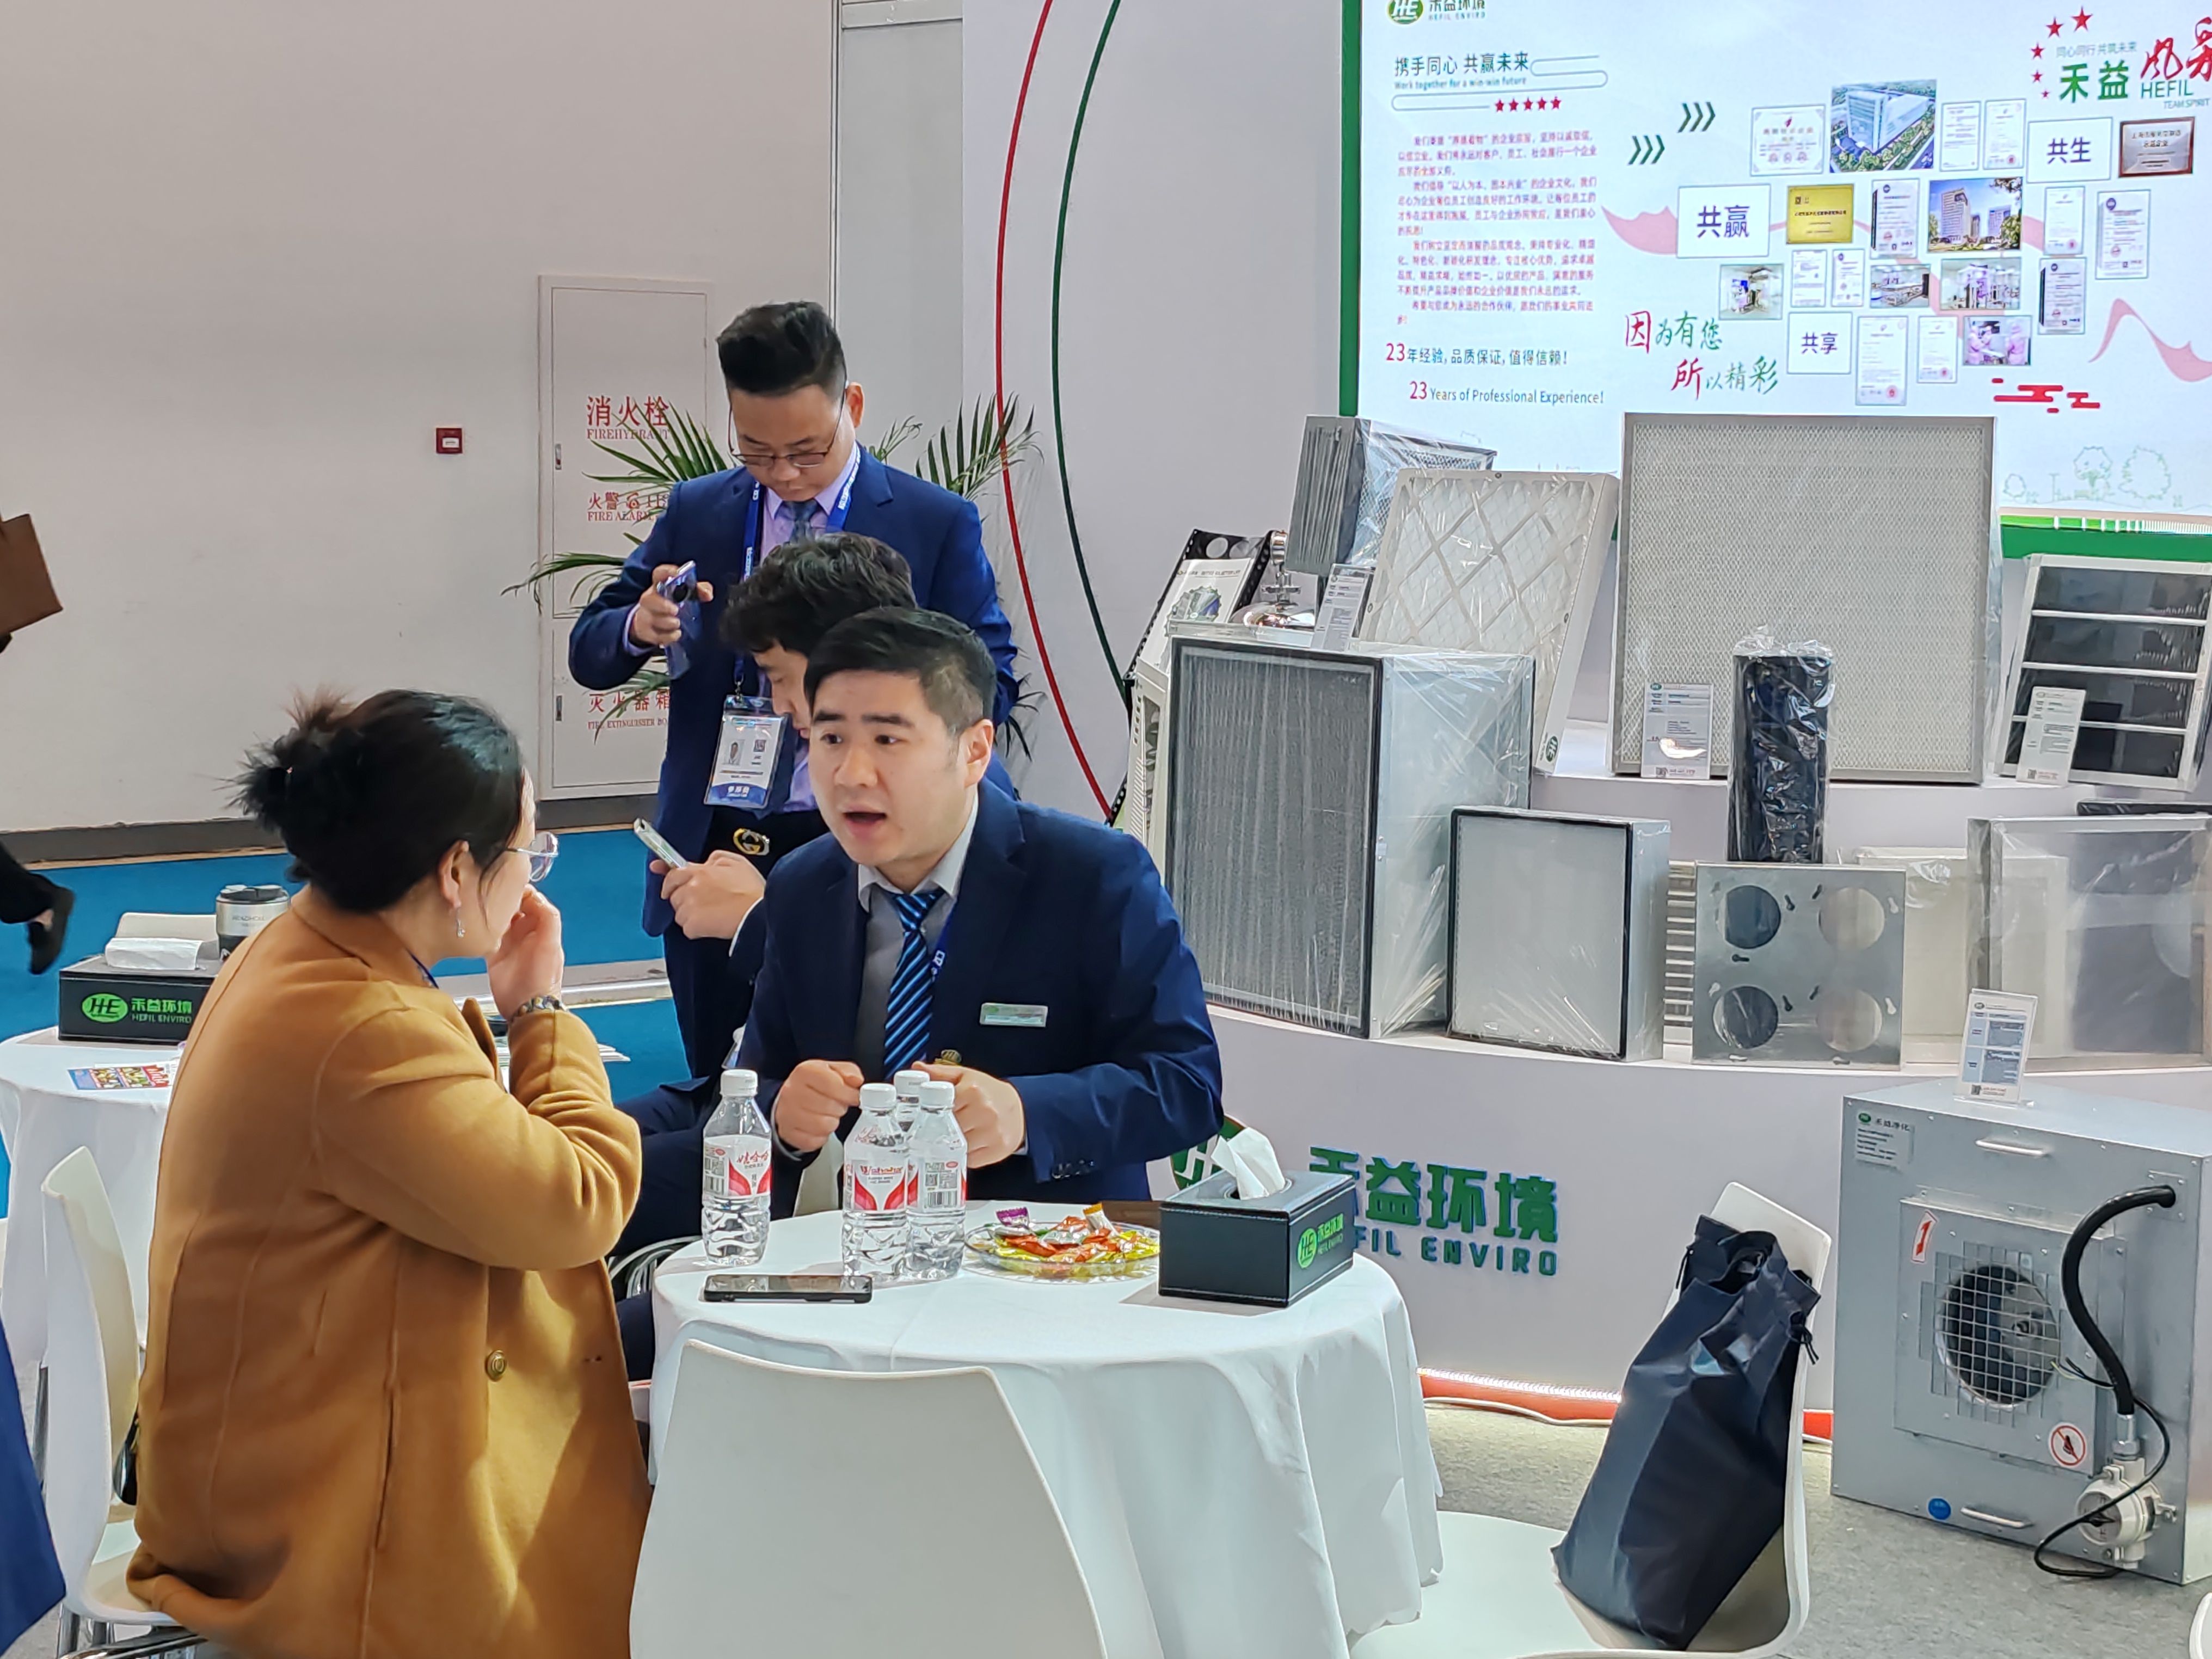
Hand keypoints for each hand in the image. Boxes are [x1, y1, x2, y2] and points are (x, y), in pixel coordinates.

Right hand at [487, 888, 563, 1019]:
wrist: (526, 1006)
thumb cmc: (543, 977)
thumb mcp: (551, 944)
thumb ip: (547, 917)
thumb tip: (534, 895)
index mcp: (541, 927)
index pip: (531, 900)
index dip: (521, 891)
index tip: (507, 885)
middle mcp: (525, 932)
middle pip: (513, 907)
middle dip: (502, 899)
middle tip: (489, 893)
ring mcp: (508, 943)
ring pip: (498, 919)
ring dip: (490, 912)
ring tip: (479, 905)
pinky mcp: (493, 954)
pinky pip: (485, 936)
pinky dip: (479, 929)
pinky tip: (474, 924)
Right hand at [627, 565, 715, 648]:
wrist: (654, 624)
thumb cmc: (673, 604)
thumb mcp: (688, 594)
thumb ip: (700, 590)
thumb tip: (707, 594)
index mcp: (659, 586)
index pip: (659, 574)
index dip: (667, 571)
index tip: (676, 573)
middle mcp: (650, 599)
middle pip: (648, 599)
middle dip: (662, 605)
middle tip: (675, 610)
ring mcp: (646, 616)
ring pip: (651, 618)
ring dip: (665, 622)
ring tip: (677, 623)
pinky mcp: (646, 631)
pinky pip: (654, 635)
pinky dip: (666, 636)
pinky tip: (676, 634)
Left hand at [659, 852, 764, 940]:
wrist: (758, 915)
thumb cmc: (753, 892)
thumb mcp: (739, 863)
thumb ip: (718, 858)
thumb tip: (707, 861)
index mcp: (702, 871)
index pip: (674, 872)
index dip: (666, 875)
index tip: (657, 870)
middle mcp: (692, 887)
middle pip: (674, 894)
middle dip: (684, 898)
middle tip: (703, 902)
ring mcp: (690, 907)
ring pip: (679, 913)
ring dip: (691, 915)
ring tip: (712, 914)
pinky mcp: (693, 925)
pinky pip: (687, 929)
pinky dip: (697, 929)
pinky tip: (713, 925)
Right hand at [774, 1059, 863, 1152]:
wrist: (792, 1099)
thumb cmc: (814, 1085)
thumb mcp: (832, 1069)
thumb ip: (848, 1071)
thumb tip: (856, 1080)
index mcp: (804, 1072)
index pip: (831, 1084)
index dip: (848, 1093)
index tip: (854, 1096)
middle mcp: (792, 1091)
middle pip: (829, 1106)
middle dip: (840, 1107)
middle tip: (838, 1105)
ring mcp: (787, 1113)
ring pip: (823, 1126)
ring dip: (832, 1122)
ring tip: (828, 1114)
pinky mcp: (788, 1133)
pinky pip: (814, 1141)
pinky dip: (821, 1136)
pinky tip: (819, 1126)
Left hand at [922, 1063, 1025, 1167]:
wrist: (1018, 1107)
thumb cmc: (988, 1092)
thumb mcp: (965, 1077)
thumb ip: (940, 1073)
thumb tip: (917, 1068)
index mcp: (973, 1091)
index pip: (940, 1109)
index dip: (931, 1115)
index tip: (925, 1118)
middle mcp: (985, 1112)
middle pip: (948, 1130)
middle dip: (940, 1131)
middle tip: (937, 1130)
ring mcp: (993, 1132)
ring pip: (958, 1147)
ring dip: (952, 1145)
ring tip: (952, 1136)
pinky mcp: (998, 1149)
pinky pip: (971, 1160)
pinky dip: (964, 1155)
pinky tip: (966, 1145)